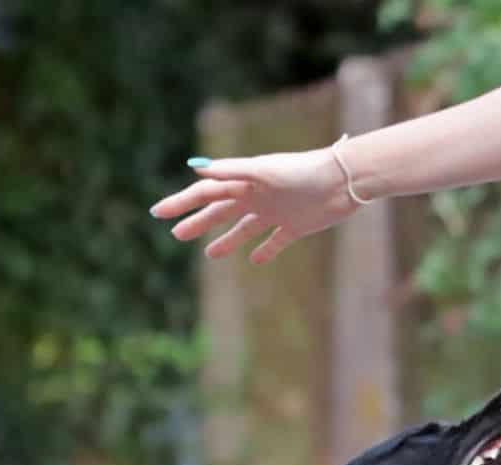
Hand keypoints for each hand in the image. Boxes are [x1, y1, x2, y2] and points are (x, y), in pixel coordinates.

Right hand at [149, 148, 358, 264]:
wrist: (342, 181)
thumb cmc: (303, 171)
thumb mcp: (264, 171)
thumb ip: (232, 170)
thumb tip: (196, 169)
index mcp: (245, 181)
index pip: (206, 193)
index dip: (181, 203)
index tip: (158, 213)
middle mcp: (257, 196)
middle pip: (220, 211)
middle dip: (197, 222)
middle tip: (176, 235)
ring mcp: (275, 212)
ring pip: (243, 229)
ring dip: (226, 240)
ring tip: (209, 255)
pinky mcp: (295, 226)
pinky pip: (275, 241)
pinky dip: (265, 250)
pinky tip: (255, 260)